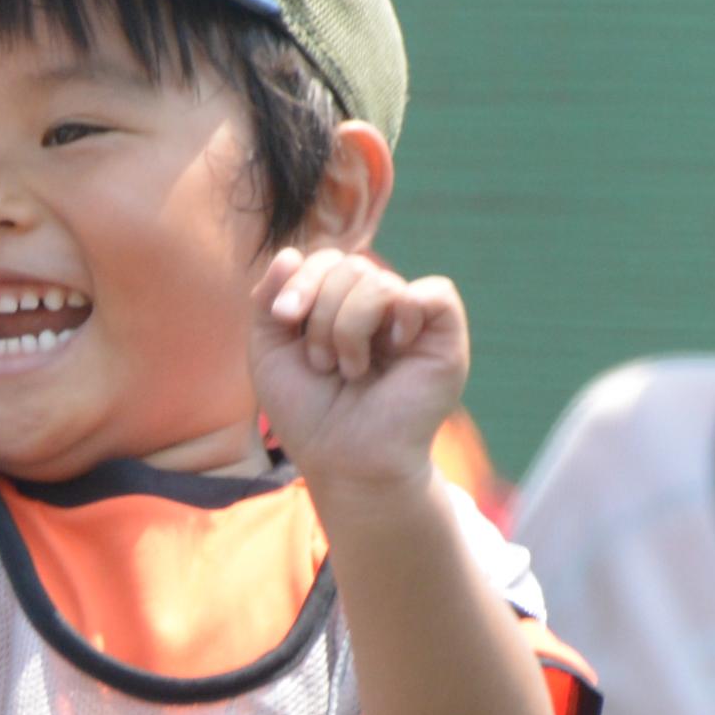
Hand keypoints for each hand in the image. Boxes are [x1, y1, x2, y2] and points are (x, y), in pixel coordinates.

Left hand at [251, 249, 470, 491]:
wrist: (342, 460)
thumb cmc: (308, 413)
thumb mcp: (270, 351)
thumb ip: (269, 299)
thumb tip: (290, 253)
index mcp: (342, 304)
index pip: (325, 258)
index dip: (301, 279)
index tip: (283, 317)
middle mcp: (379, 306)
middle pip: (350, 265)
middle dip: (322, 314)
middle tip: (323, 363)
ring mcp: (412, 319)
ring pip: (380, 282)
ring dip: (350, 329)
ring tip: (352, 370)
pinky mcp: (445, 335)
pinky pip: (432, 293)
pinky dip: (402, 316)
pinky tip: (394, 348)